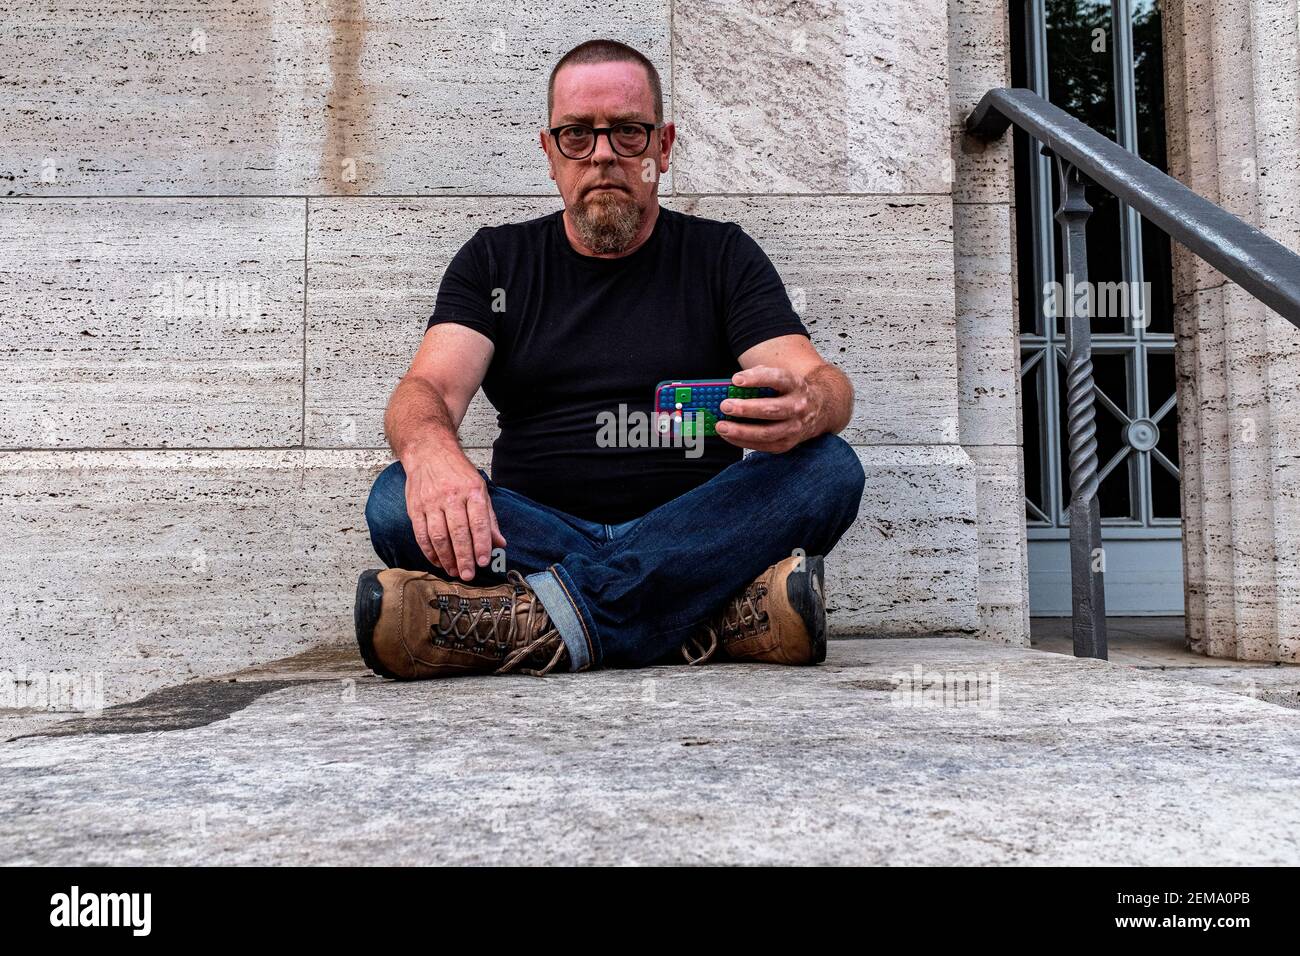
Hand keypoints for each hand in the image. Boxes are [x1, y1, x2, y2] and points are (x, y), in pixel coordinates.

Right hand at [401, 443, 506, 580]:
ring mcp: (431, 502)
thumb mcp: (480, 489)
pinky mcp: (415, 508)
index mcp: (472, 491)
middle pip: (458, 533)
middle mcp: (451, 496)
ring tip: (454, 571)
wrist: (428, 452)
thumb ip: (489, 518)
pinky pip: (421, 534)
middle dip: (464, 557)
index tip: (484, 562)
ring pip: (438, 536)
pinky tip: (438, 561)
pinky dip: (429, 551)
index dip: (482, 544)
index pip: (479, 522)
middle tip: (468, 574)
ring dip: (446, 558)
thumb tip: (500, 542)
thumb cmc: (457, 472)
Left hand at [714, 366, 821, 452]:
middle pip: (771, 409)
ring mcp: (794, 427)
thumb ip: (760, 376)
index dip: (756, 378)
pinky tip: (729, 436)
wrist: (819, 409)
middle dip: (745, 409)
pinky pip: (763, 446)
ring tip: (722, 426)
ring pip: (767, 432)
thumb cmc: (790, 392)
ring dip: (741, 431)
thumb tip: (733, 385)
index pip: (777, 378)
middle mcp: (798, 406)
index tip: (736, 379)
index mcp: (795, 384)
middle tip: (725, 406)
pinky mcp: (787, 443)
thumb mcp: (781, 378)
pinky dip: (743, 442)